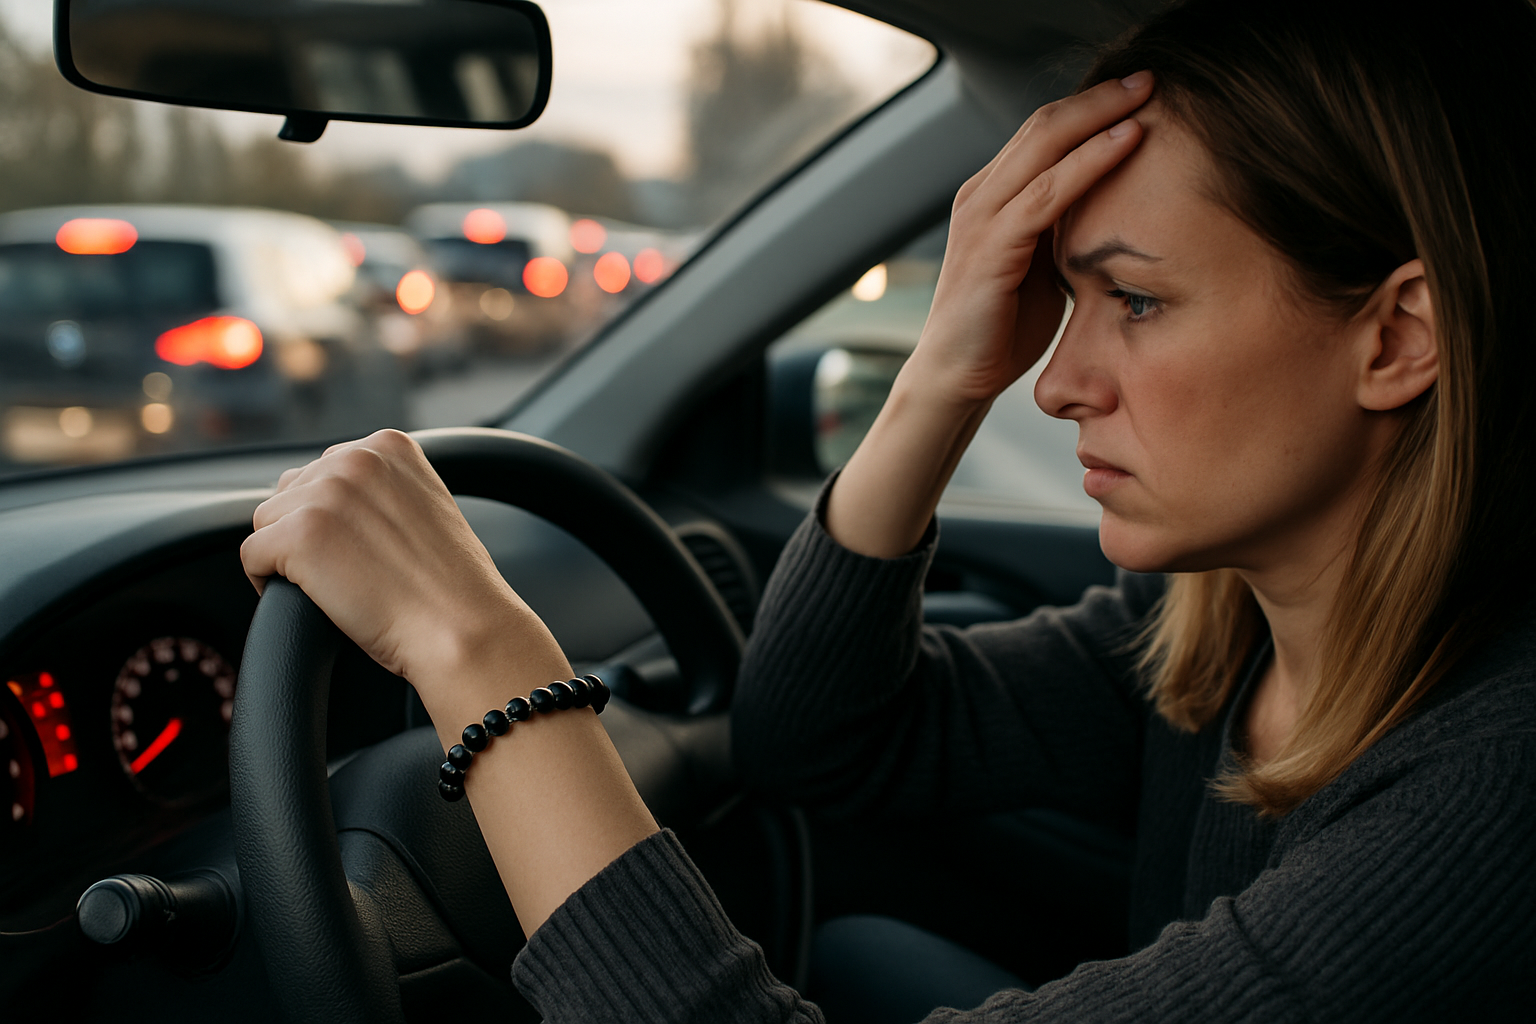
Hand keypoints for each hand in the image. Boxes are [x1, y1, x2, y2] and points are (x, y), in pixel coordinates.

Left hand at [239, 429, 566, 694]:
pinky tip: (309, 600)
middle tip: (343, 572)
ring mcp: (325, 493)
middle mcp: (355, 458)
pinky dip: (266, 583)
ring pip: (267, 522)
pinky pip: (251, 556)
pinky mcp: (299, 534)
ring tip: (328, 587)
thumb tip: (337, 503)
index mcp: (389, 446)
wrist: (463, 628)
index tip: (356, 547)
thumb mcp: (427, 508)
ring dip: (286, 556)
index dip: (331, 515)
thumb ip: (383, 488)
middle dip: (306, 531)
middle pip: (291, 491)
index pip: (324, 468)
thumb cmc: (452, 586)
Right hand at [906, 71, 1152, 404]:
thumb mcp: (1040, 266)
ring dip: (1100, 116)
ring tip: (1146, 96)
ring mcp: (981, 217)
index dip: (1091, 106)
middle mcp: (980, 196)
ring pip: (1046, 145)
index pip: (1043, 132)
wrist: (957, 377)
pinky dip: (1091, 162)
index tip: (1140, 91)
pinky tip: (1127, 142)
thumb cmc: (1001, 328)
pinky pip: (1047, 192)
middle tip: (1150, 77)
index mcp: (991, 197)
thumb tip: (1114, 210)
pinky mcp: (990, 246)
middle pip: (1044, 124)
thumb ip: (1062, 230)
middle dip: (1100, 97)